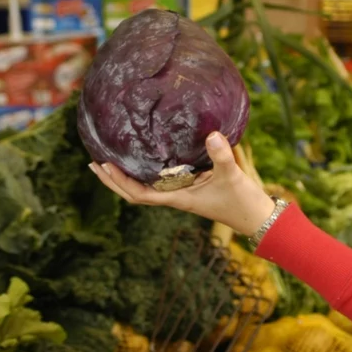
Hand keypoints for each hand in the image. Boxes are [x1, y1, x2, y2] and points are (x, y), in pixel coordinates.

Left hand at [90, 131, 277, 236]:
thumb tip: (212, 134)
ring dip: (126, 177)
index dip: (119, 182)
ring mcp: (181, 194)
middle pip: (135, 193)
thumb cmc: (243, 201)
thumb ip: (222, 156)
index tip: (103, 166)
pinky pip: (161, 181)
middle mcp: (174, 197)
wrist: (257, 217)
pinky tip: (146, 158)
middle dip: (113, 180)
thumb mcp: (232, 176)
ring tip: (110, 161)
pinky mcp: (191, 188)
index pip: (139, 195)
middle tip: (94, 162)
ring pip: (145, 188)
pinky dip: (147, 172)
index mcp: (177, 198)